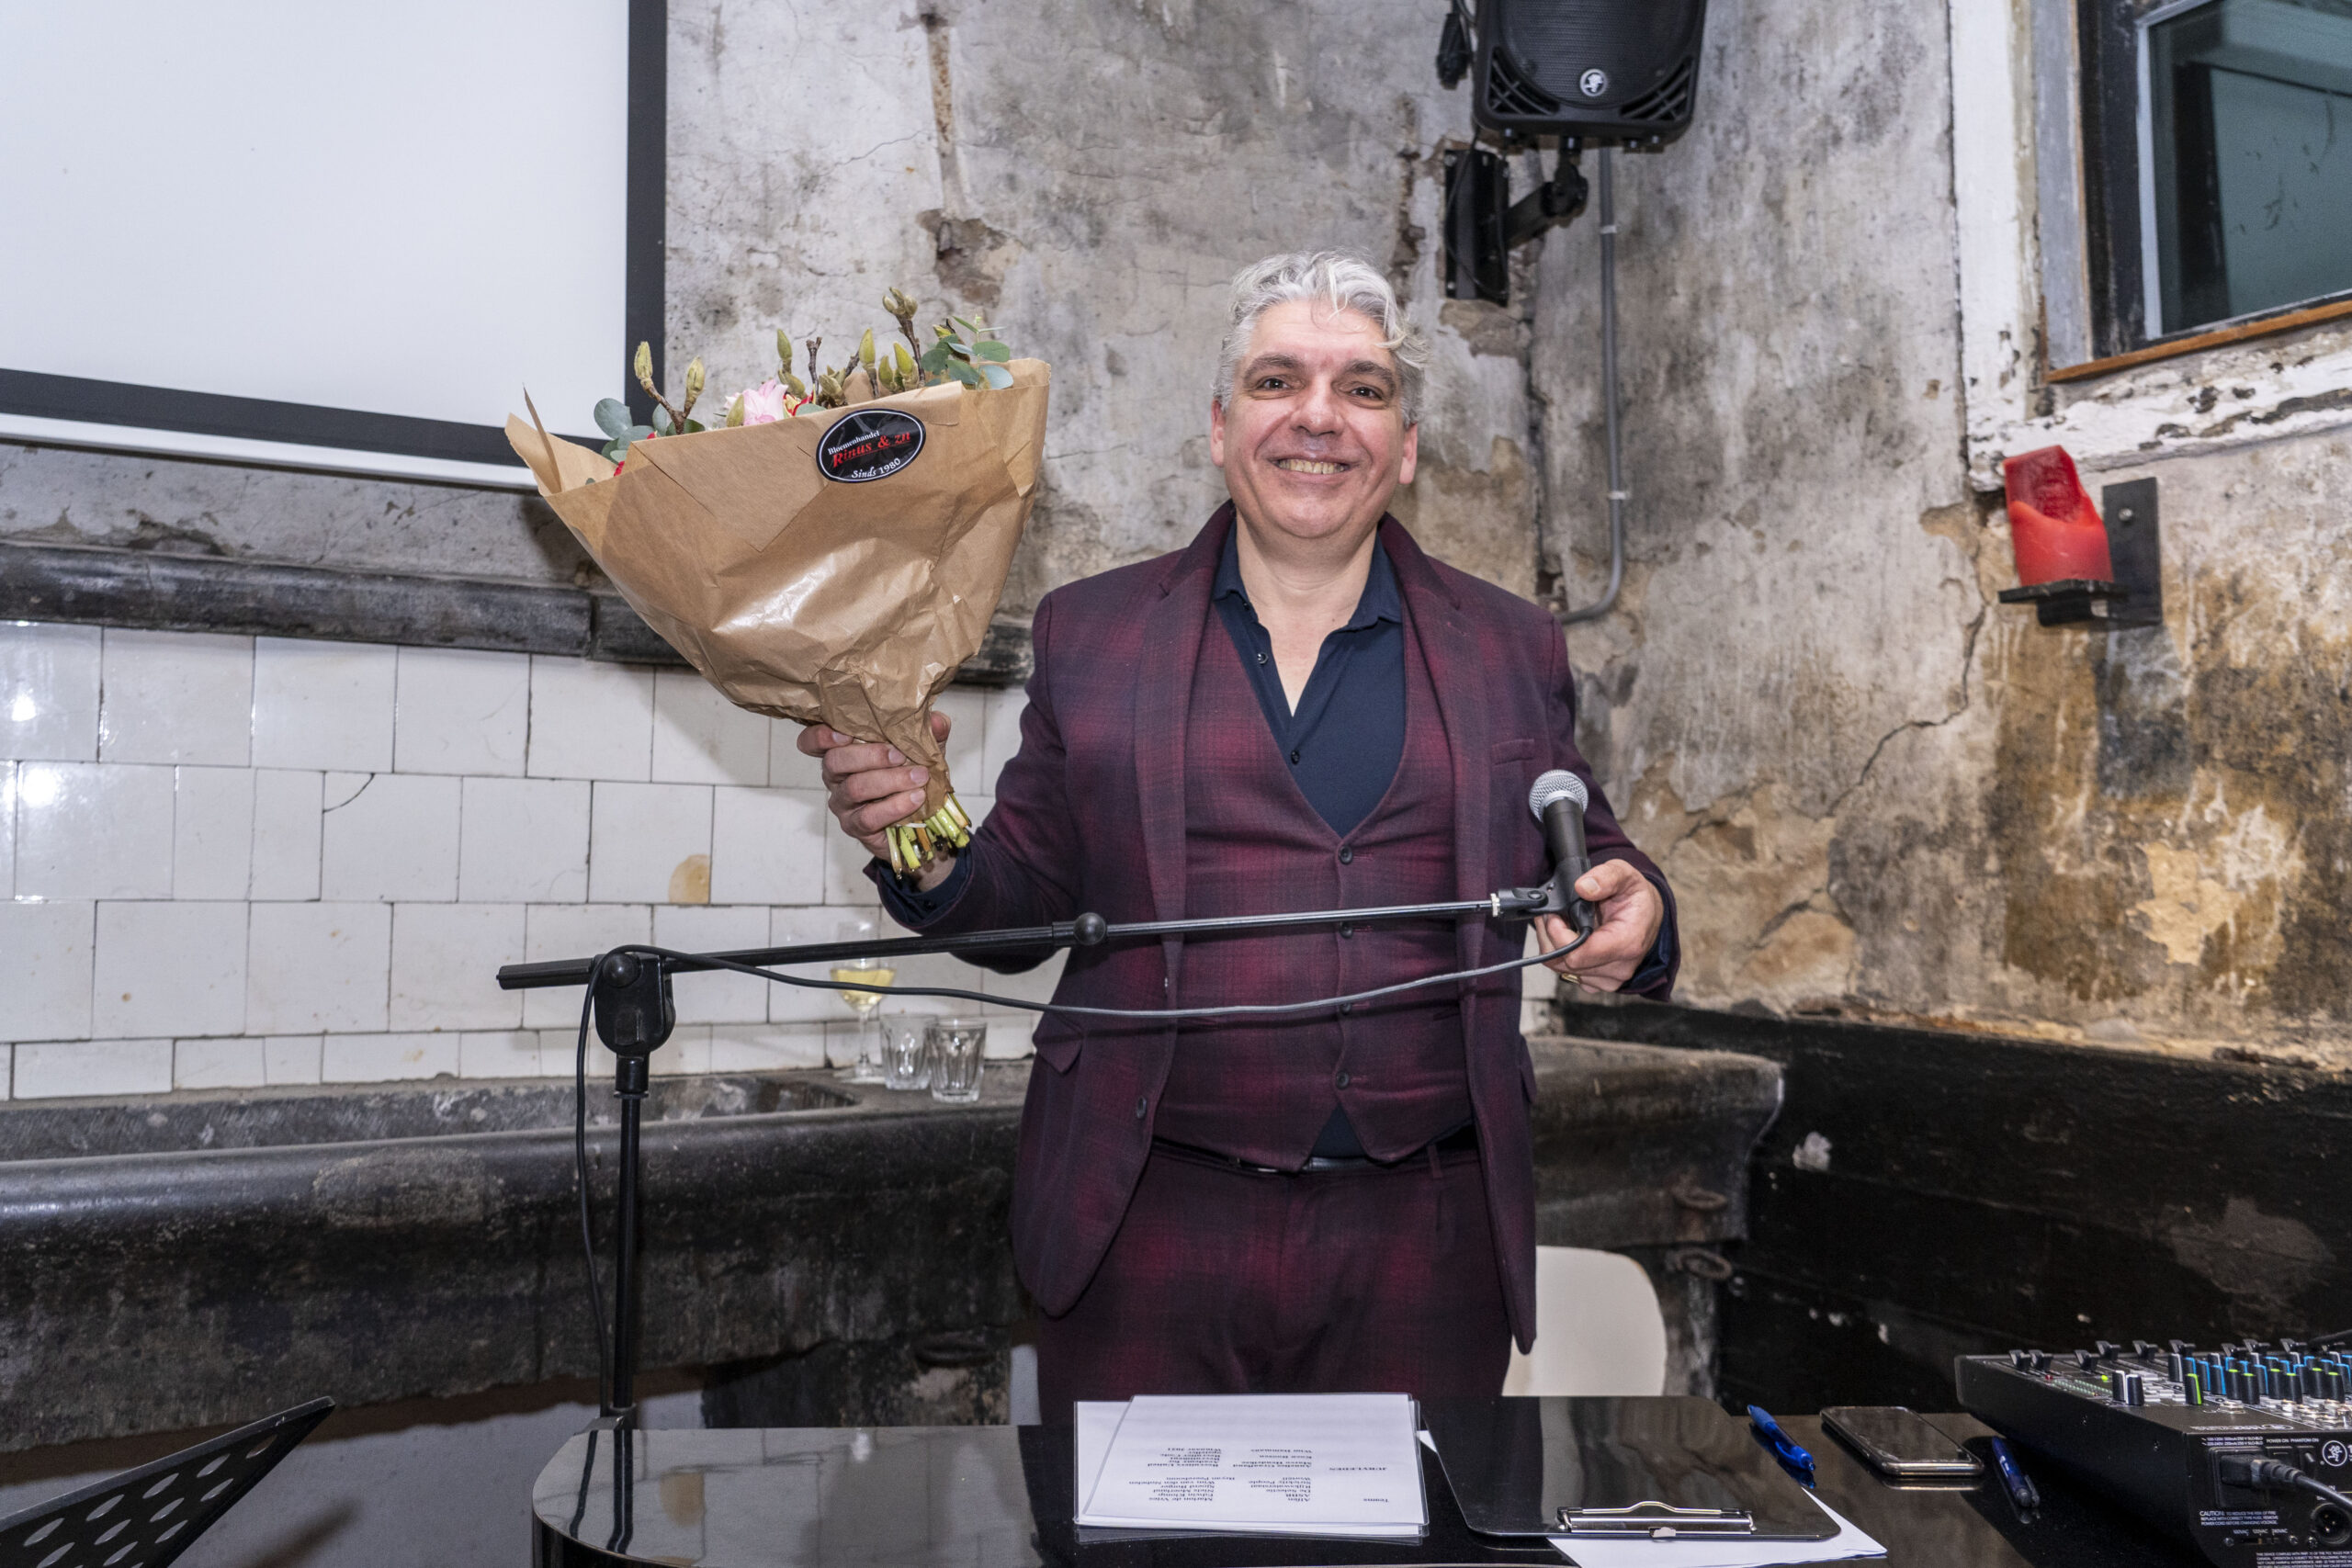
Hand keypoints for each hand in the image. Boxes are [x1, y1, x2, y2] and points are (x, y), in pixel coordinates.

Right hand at [797, 711, 958, 888]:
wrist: (924, 820)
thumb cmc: (913, 776)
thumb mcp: (924, 750)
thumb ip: (929, 733)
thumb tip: (937, 721)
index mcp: (843, 751)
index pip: (812, 742)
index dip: (820, 736)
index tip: (845, 734)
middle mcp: (835, 777)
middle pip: (834, 761)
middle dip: (868, 755)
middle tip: (899, 755)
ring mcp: (843, 803)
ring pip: (854, 788)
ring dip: (889, 780)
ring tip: (919, 777)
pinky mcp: (855, 827)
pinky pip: (868, 817)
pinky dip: (894, 806)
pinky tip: (915, 798)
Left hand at [1536, 859, 1663, 992]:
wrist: (1648, 916)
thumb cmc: (1636, 897)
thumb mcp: (1626, 874)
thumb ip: (1606, 876)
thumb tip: (1582, 887)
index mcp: (1627, 943)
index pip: (1578, 954)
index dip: (1558, 934)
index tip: (1554, 914)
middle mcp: (1620, 967)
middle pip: (1565, 962)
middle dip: (1551, 935)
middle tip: (1551, 913)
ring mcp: (1610, 979)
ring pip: (1561, 969)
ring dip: (1553, 944)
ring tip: (1559, 921)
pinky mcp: (1600, 982)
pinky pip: (1568, 974)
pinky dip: (1562, 955)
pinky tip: (1568, 937)